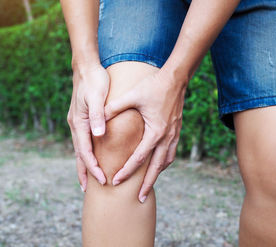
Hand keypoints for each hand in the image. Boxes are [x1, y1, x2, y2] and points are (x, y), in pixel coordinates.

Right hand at [67, 63, 108, 191]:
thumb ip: (97, 115)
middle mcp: (76, 125)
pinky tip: (91, 156)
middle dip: (84, 171)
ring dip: (83, 164)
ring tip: (87, 179)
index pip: (85, 151)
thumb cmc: (94, 82)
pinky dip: (86, 152)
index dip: (93, 167)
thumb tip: (98, 135)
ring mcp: (78, 123)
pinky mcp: (82, 120)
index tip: (102, 179)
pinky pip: (83, 141)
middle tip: (88, 190)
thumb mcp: (97, 97)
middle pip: (79, 154)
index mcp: (79, 123)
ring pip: (79, 149)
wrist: (86, 68)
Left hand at [104, 69, 185, 202]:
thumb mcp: (131, 95)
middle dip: (147, 184)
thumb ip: (114, 107)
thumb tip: (98, 118)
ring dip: (157, 174)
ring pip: (167, 161)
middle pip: (157, 167)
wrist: (176, 78)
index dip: (126, 171)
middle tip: (140, 198)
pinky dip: (164, 161)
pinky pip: (171, 152)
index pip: (139, 158)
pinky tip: (159, 163)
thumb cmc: (153, 86)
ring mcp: (174, 134)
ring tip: (149, 184)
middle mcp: (166, 137)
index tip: (115, 181)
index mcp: (155, 132)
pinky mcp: (177, 130)